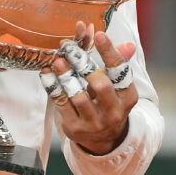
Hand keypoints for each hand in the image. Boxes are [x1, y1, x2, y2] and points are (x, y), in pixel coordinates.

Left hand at [46, 22, 137, 155]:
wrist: (103, 140)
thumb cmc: (108, 104)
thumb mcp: (117, 87)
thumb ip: (118, 64)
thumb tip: (128, 44)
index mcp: (127, 98)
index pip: (121, 72)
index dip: (110, 53)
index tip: (99, 34)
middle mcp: (113, 112)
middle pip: (100, 86)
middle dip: (84, 65)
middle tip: (70, 48)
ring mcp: (93, 122)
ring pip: (79, 97)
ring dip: (66, 76)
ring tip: (57, 60)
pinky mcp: (74, 128)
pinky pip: (62, 105)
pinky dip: (53, 87)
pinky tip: (47, 73)